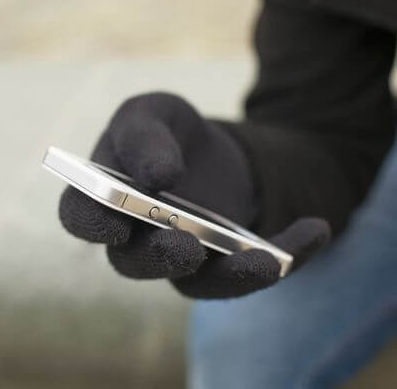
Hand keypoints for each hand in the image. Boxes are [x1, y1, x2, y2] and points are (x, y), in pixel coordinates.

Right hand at [58, 92, 329, 298]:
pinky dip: (286, 256)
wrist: (214, 152)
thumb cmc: (170, 132)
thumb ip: (143, 135)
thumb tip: (156, 176)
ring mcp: (181, 257)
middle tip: (184, 247)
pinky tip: (316, 230)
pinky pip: (250, 272)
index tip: (115, 221)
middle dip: (158, 258)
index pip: (81, 218)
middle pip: (133, 263)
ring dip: (229, 275)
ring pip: (196, 284)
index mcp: (105, 198)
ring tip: (265, 261)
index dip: (91, 225)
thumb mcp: (156, 112)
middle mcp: (137, 238)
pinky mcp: (222, 265)